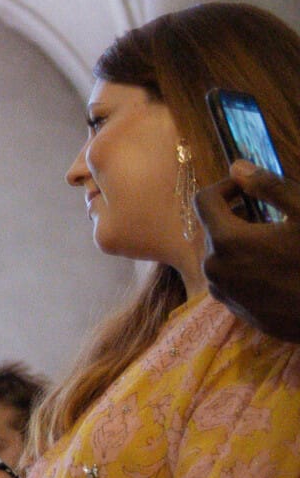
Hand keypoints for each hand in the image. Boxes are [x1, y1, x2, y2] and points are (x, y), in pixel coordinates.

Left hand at [197, 162, 299, 344]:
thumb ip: (270, 187)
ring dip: (239, 243)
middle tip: (266, 214)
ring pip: (220, 256)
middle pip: (212, 230)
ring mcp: (224, 293)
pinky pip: (231, 280)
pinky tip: (275, 268)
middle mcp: (214, 269)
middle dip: (234, 216)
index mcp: (226, 241)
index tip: (245, 187)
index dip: (224, 187)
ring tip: (273, 241)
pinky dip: (244, 267)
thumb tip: (237, 167)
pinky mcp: (237, 310)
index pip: (204, 201)